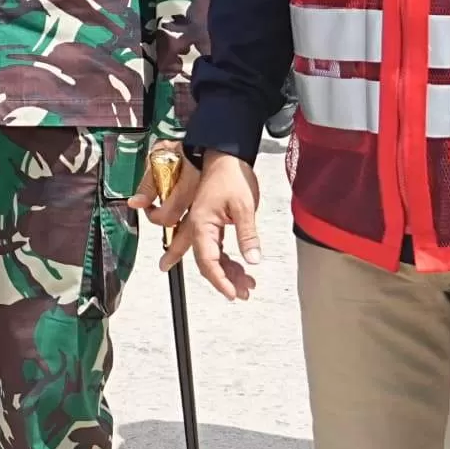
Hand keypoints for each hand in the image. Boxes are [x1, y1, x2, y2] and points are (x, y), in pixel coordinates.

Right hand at [166, 153, 265, 299]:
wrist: (225, 155)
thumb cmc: (231, 175)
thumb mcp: (244, 206)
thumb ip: (247, 235)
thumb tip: (253, 260)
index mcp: (201, 224)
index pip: (208, 261)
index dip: (220, 280)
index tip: (233, 293)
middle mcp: (197, 227)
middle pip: (207, 262)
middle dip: (224, 280)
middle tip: (242, 293)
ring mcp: (202, 226)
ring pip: (210, 257)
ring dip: (226, 272)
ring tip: (246, 284)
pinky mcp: (209, 223)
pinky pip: (215, 248)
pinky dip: (226, 260)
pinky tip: (239, 268)